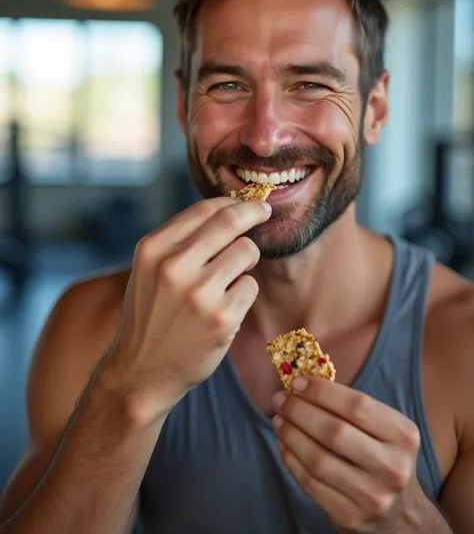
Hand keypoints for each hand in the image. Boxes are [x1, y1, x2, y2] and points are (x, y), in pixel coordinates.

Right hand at [105, 196, 270, 421]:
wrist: (140, 372)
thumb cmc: (151, 315)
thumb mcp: (150, 270)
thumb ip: (181, 240)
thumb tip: (229, 209)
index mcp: (153, 249)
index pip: (204, 209)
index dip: (232, 201)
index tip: (248, 202)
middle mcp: (174, 267)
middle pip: (230, 221)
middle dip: (254, 212)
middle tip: (265, 211)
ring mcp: (199, 293)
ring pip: (247, 252)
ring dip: (245, 261)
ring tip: (227, 279)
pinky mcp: (222, 318)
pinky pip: (250, 286)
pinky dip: (242, 294)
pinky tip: (223, 308)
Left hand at [272, 376, 421, 531]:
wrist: (400, 512)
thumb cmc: (382, 456)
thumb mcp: (384, 428)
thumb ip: (351, 408)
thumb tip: (302, 386)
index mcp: (403, 436)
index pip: (357, 406)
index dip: (322, 392)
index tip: (297, 383)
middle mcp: (392, 467)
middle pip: (334, 433)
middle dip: (300, 411)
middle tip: (280, 400)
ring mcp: (372, 496)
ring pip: (318, 460)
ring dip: (291, 435)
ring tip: (278, 421)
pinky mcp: (349, 517)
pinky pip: (310, 483)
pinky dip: (291, 460)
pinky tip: (284, 445)